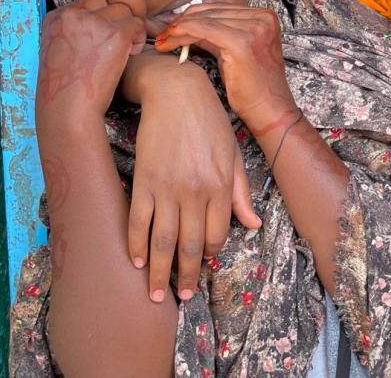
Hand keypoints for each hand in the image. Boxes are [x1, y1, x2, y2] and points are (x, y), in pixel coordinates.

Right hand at [36, 0, 145, 129]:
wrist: (67, 108)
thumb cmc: (64, 89)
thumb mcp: (58, 52)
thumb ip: (73, 33)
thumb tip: (96, 27)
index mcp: (55, 18)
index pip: (88, 3)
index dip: (99, 20)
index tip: (100, 39)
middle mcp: (73, 15)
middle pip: (106, 2)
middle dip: (114, 20)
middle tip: (114, 44)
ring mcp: (94, 22)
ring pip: (123, 11)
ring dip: (128, 29)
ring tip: (124, 51)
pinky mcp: (115, 33)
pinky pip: (137, 24)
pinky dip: (138, 39)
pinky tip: (130, 54)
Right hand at [120, 52, 261, 302]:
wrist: (176, 92)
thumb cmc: (209, 122)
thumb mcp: (234, 154)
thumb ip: (241, 193)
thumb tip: (253, 224)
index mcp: (222, 187)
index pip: (216, 235)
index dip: (208, 255)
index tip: (202, 267)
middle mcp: (196, 193)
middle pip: (188, 246)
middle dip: (184, 276)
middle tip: (180, 297)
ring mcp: (168, 189)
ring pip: (162, 241)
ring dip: (158, 272)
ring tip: (156, 293)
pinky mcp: (144, 181)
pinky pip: (139, 221)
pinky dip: (136, 245)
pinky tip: (137, 261)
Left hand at [153, 5, 297, 130]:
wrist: (270, 110)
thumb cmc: (254, 88)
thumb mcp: (234, 53)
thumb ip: (216, 36)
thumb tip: (188, 27)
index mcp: (264, 18)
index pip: (220, 9)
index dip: (193, 17)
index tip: (173, 28)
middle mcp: (263, 19)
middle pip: (212, 11)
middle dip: (183, 22)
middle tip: (164, 35)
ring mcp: (254, 28)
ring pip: (205, 19)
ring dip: (179, 29)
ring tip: (164, 41)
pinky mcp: (242, 42)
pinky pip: (204, 29)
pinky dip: (184, 32)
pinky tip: (171, 40)